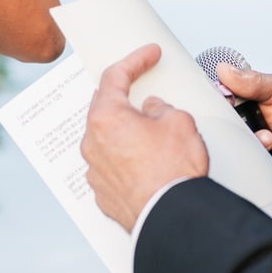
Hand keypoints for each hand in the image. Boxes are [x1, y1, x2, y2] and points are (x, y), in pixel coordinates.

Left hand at [81, 44, 208, 231]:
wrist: (173, 218)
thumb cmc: (173, 171)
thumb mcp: (178, 121)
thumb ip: (160, 107)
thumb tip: (151, 111)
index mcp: (106, 118)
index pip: (115, 77)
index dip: (135, 61)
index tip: (149, 54)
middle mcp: (93, 143)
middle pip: (105, 108)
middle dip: (125, 97)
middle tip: (144, 90)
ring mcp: (95, 171)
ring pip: (106, 140)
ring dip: (124, 132)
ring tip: (151, 134)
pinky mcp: (103, 195)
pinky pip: (111, 167)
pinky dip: (125, 159)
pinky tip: (145, 161)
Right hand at [216, 63, 271, 196]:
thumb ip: (254, 81)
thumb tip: (225, 70)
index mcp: (250, 100)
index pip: (222, 96)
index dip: (221, 97)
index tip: (227, 98)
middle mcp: (247, 122)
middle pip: (222, 120)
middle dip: (233, 121)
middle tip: (246, 118)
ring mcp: (250, 144)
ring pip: (230, 143)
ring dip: (247, 140)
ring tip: (267, 138)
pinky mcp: (254, 166)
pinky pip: (239, 165)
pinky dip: (251, 159)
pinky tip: (269, 153)